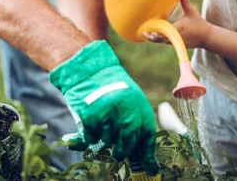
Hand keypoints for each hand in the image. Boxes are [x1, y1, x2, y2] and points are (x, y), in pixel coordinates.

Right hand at [49, 40, 158, 174]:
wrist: (86, 69)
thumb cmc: (108, 86)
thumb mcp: (128, 99)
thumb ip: (135, 122)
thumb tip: (146, 158)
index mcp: (138, 103)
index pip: (146, 134)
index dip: (148, 154)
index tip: (151, 168)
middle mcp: (125, 108)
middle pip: (127, 143)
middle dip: (123, 150)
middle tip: (118, 151)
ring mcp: (107, 112)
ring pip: (108, 141)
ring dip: (104, 139)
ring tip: (101, 124)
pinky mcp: (90, 116)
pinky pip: (91, 138)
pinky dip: (90, 136)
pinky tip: (89, 124)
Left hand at [144, 0, 209, 48]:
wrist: (207, 37)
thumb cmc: (199, 23)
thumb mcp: (191, 12)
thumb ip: (185, 2)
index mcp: (178, 28)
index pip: (165, 32)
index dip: (156, 33)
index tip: (149, 31)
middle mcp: (176, 36)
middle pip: (161, 39)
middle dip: (152, 38)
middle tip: (145, 33)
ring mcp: (177, 42)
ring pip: (163, 42)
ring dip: (156, 39)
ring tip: (147, 35)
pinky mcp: (179, 44)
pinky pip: (168, 42)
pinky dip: (162, 40)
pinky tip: (155, 37)